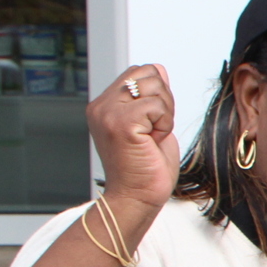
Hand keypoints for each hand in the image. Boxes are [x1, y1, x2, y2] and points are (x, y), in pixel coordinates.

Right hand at [87, 64, 177, 209]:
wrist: (136, 197)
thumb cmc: (145, 168)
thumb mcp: (152, 124)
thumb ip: (153, 97)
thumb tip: (159, 68)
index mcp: (105, 105)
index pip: (139, 72)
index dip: (157, 93)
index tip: (152, 122)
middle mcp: (102, 105)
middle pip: (149, 72)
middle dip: (164, 100)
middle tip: (154, 130)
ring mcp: (108, 112)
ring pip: (155, 86)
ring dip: (165, 113)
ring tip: (152, 136)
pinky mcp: (120, 123)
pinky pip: (157, 105)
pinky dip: (164, 123)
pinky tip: (152, 141)